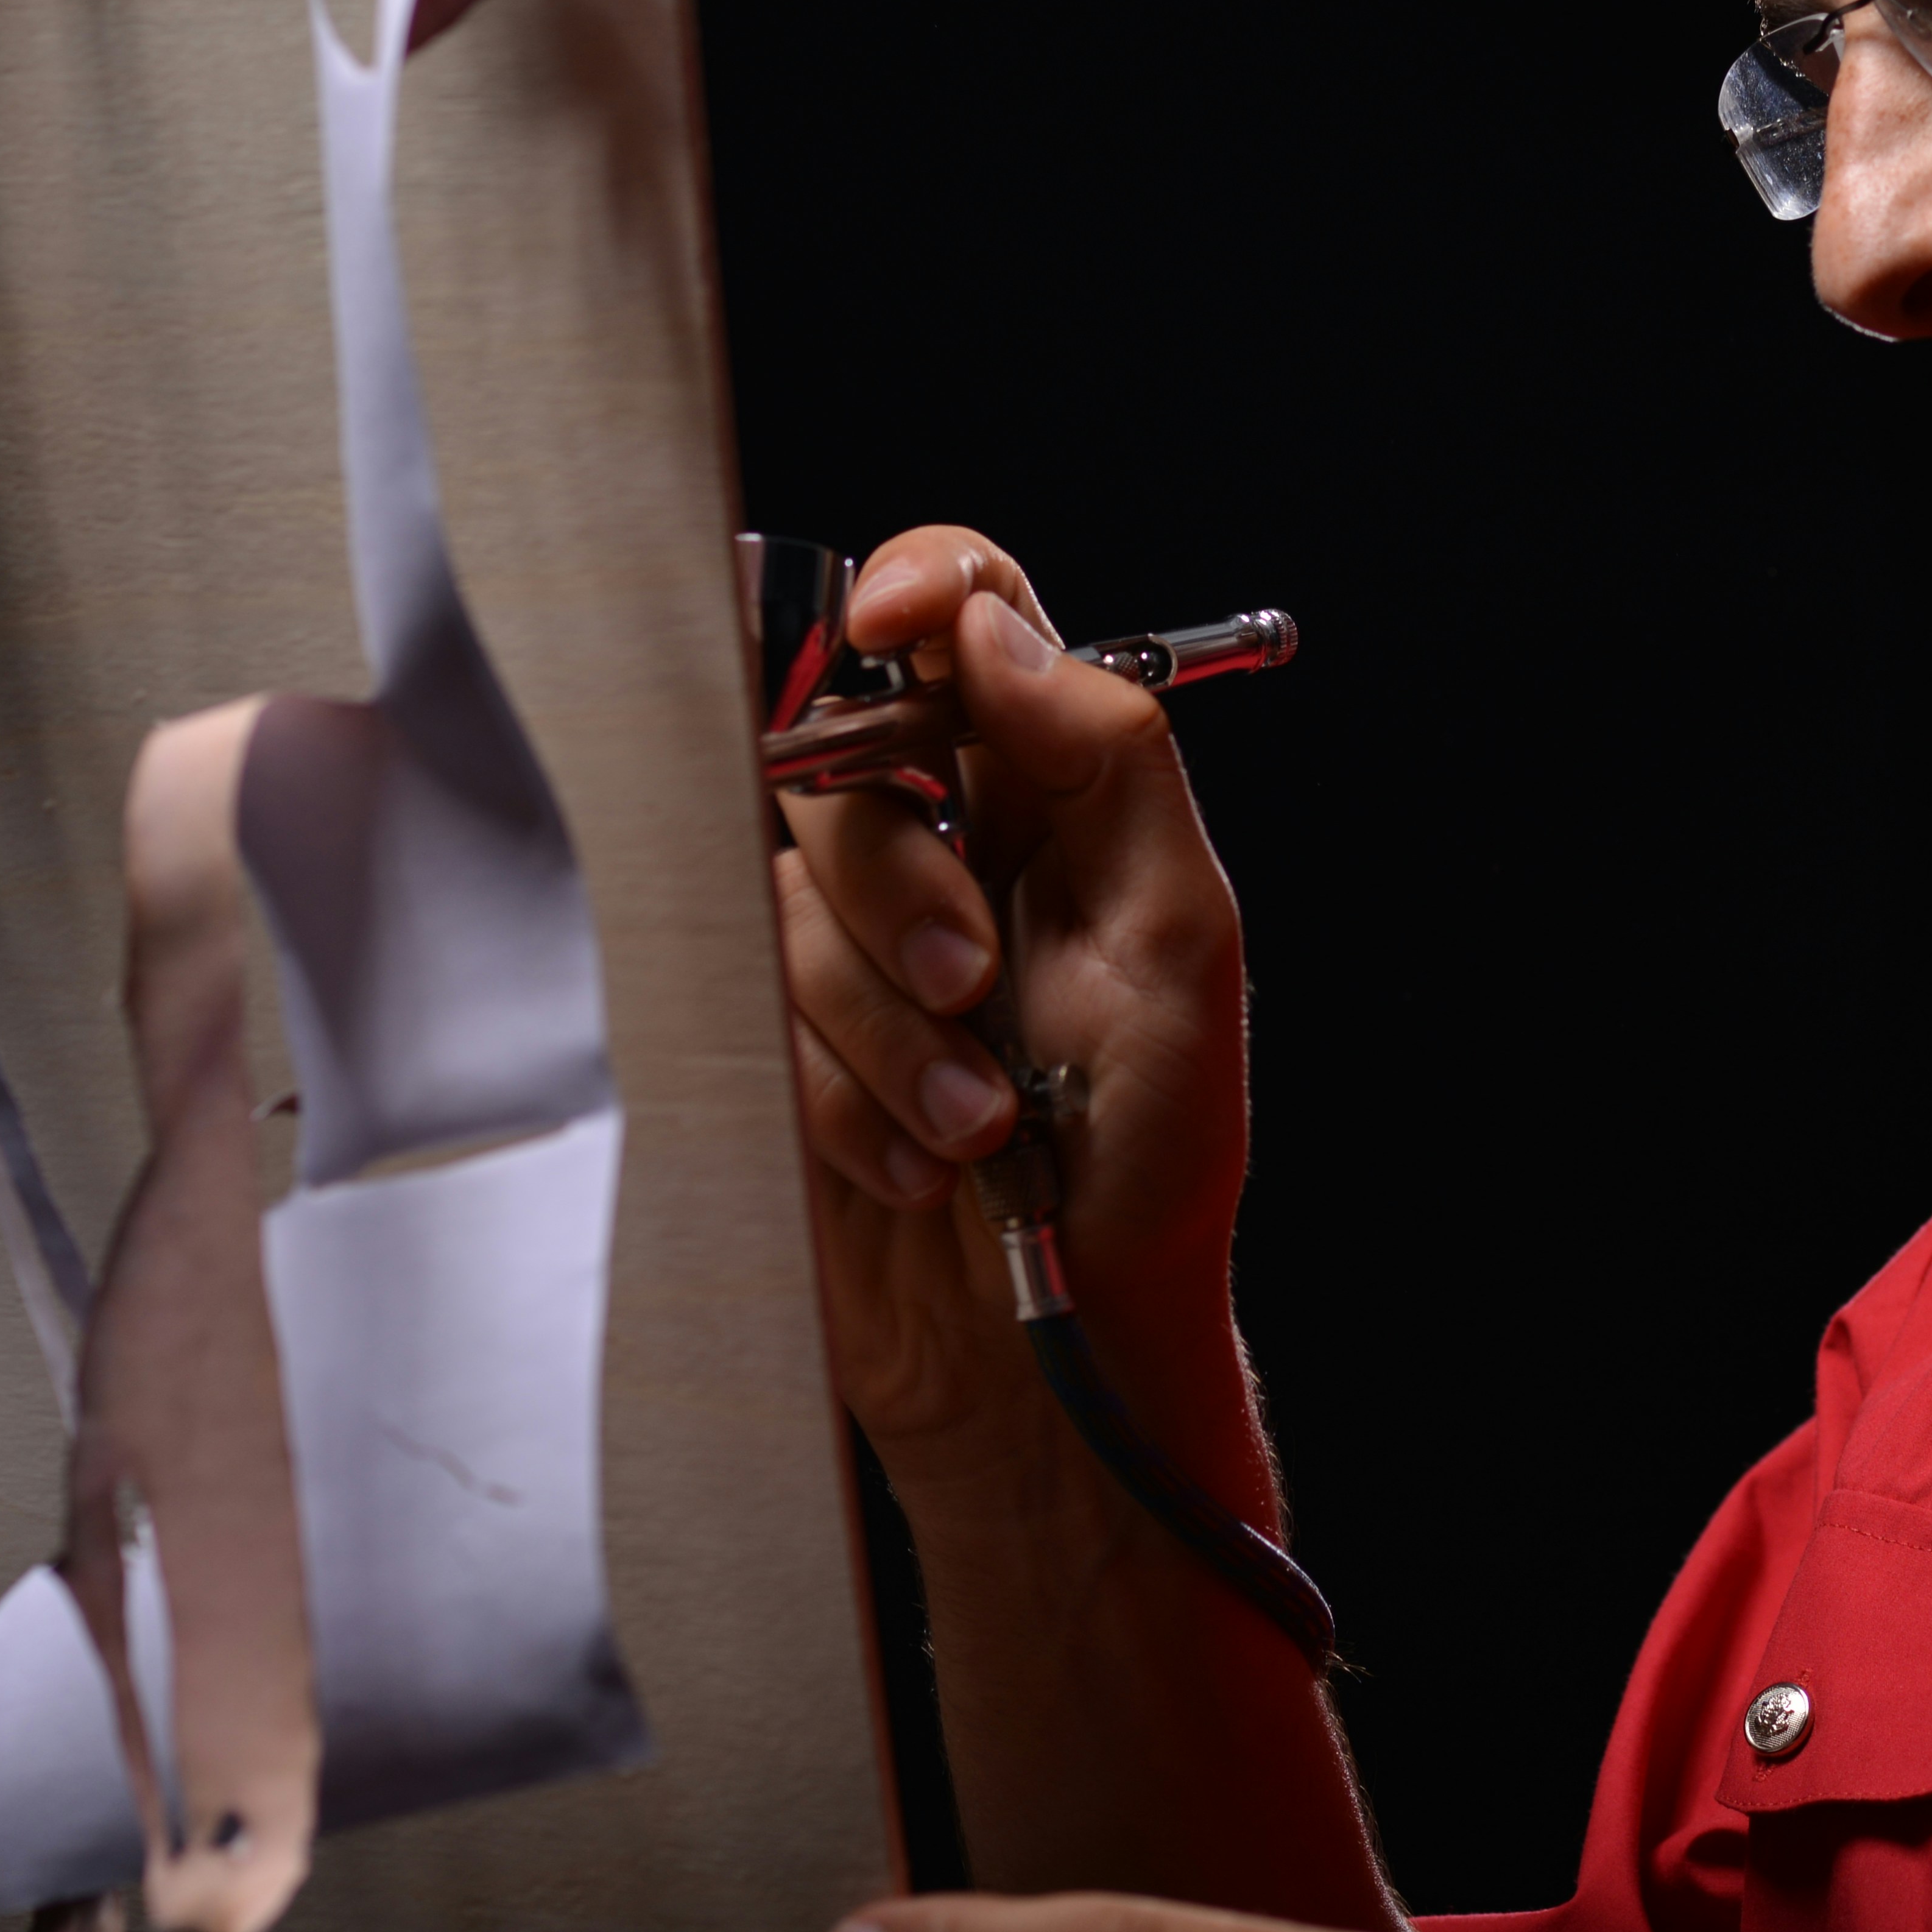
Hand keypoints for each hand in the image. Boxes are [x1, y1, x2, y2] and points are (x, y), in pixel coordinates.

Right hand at [772, 527, 1258, 1489]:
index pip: (963, 618)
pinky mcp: (770, 1042)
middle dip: (900, 886)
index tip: (889, 624)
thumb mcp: (1181, 943)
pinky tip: (921, 1164)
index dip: (914, 586)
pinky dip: (844, 1101)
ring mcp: (843, 947)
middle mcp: (936, 844)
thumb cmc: (1151, 1156)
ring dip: (887, 1031)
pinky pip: (750, 1017)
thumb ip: (1105, 760)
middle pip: (840, 759)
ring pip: (787, 900)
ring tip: (978, 1123)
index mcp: (1047, 796)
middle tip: (976, 988)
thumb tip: (993, 624)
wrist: (1068, 1345)